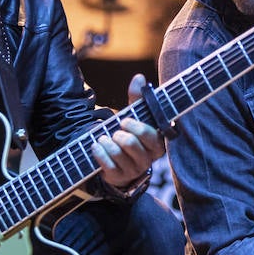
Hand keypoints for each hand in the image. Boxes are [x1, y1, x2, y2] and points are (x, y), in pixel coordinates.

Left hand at [94, 73, 166, 189]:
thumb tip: (139, 77)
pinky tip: (97, 147)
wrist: (119, 163)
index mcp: (157, 144)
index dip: (136, 127)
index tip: (124, 121)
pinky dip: (99, 152)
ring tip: (104, 138)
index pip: (150, 135)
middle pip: (132, 143)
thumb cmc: (130, 135)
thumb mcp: (135, 117)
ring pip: (118, 152)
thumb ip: (137, 99)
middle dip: (119, 134)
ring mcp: (134, 170)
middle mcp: (148, 159)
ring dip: (107, 142)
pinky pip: (107, 164)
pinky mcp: (119, 177)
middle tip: (116, 131)